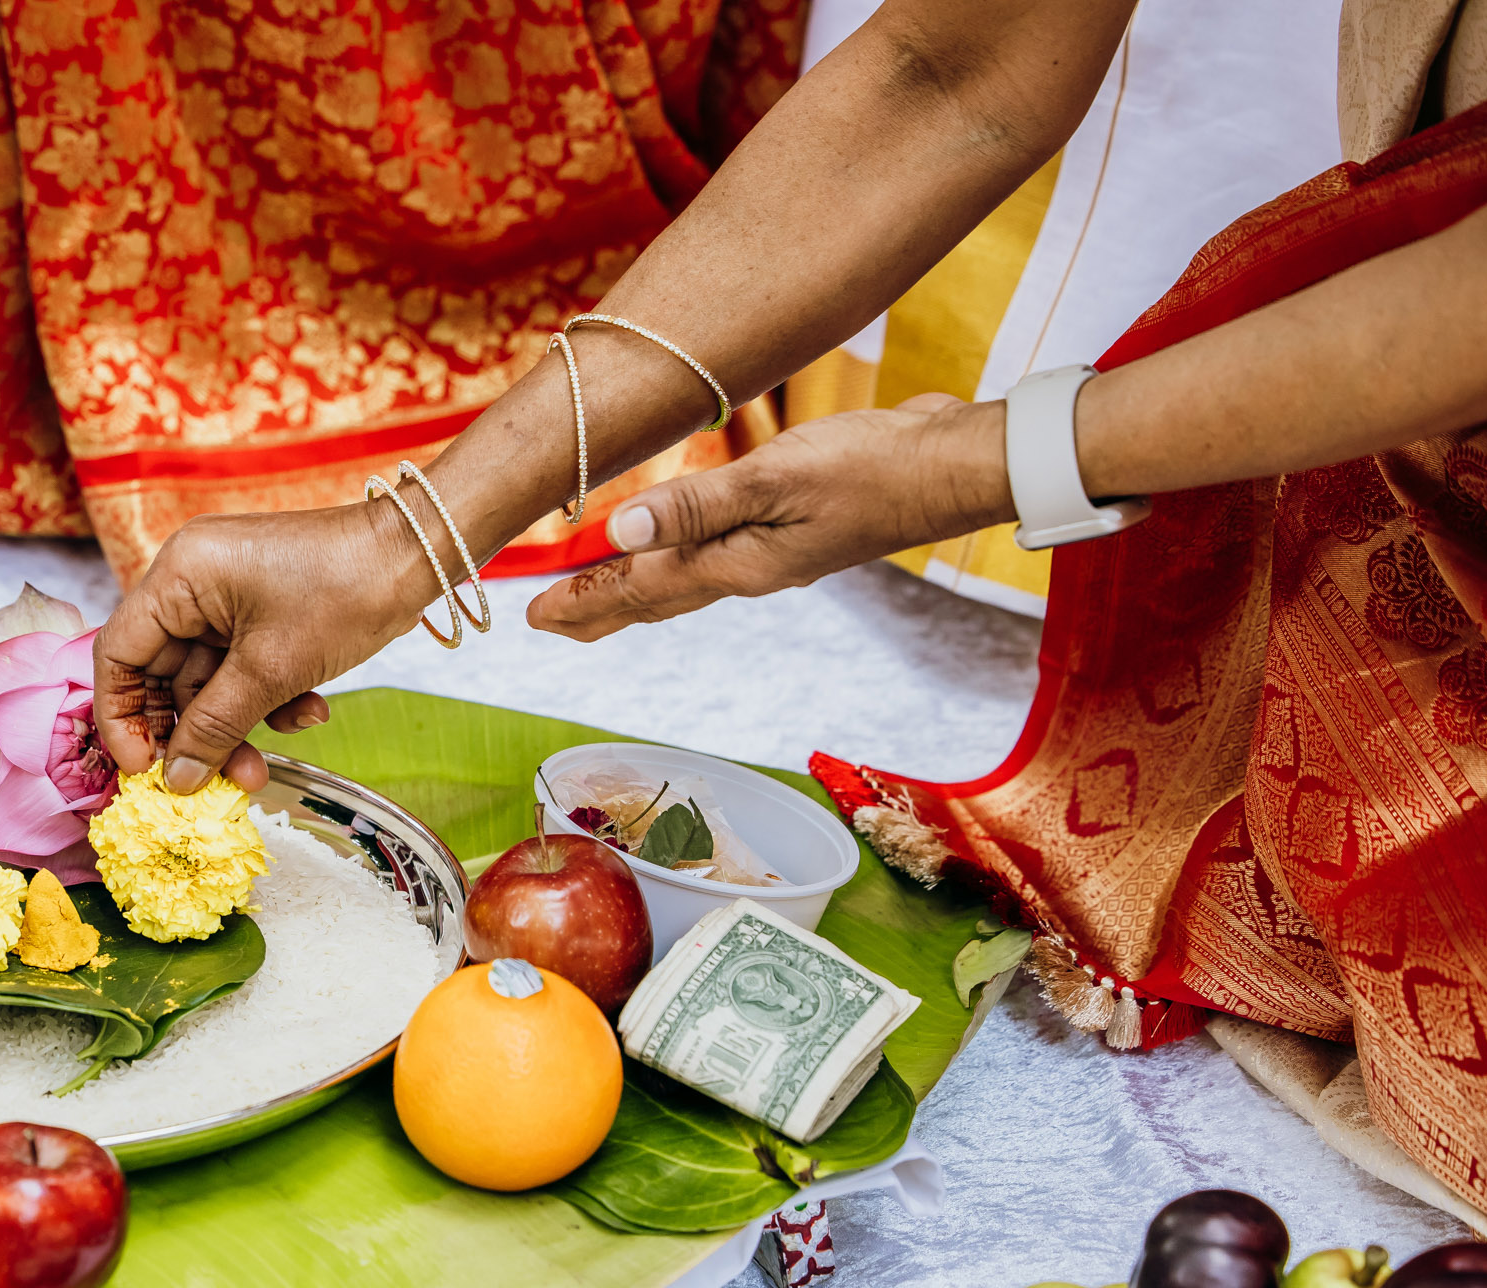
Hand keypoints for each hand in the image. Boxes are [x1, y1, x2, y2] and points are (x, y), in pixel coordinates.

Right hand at [93, 498, 438, 791]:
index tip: (143, 769)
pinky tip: (306, 713)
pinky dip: (266, 699)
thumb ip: (215, 727)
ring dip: (234, 725)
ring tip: (260, 769)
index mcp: (178, 576)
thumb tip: (176, 779)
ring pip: (208, 679)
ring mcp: (227, 595)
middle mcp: (192, 580)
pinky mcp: (260, 610)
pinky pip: (242, 667)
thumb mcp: (271, 671)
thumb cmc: (343, 592)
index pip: (119, 653)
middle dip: (190, 732)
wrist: (416, 556)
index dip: (123, 717)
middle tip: (206, 781)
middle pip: (163, 674)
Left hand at [527, 395, 1010, 640]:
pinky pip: (713, 555)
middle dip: (597, 609)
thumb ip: (695, 508)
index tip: (533, 617)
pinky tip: (680, 555)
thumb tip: (619, 534)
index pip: (639, 588)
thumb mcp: (776, 480)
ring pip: (682, 582)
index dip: (583, 599)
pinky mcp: (792, 528)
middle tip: (547, 623)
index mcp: (737, 565)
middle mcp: (748, 570)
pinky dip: (678, 562)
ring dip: (633, 591)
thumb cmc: (873, 469)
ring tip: (597, 599)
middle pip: (654, 598)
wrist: (953, 466)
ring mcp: (772, 553)